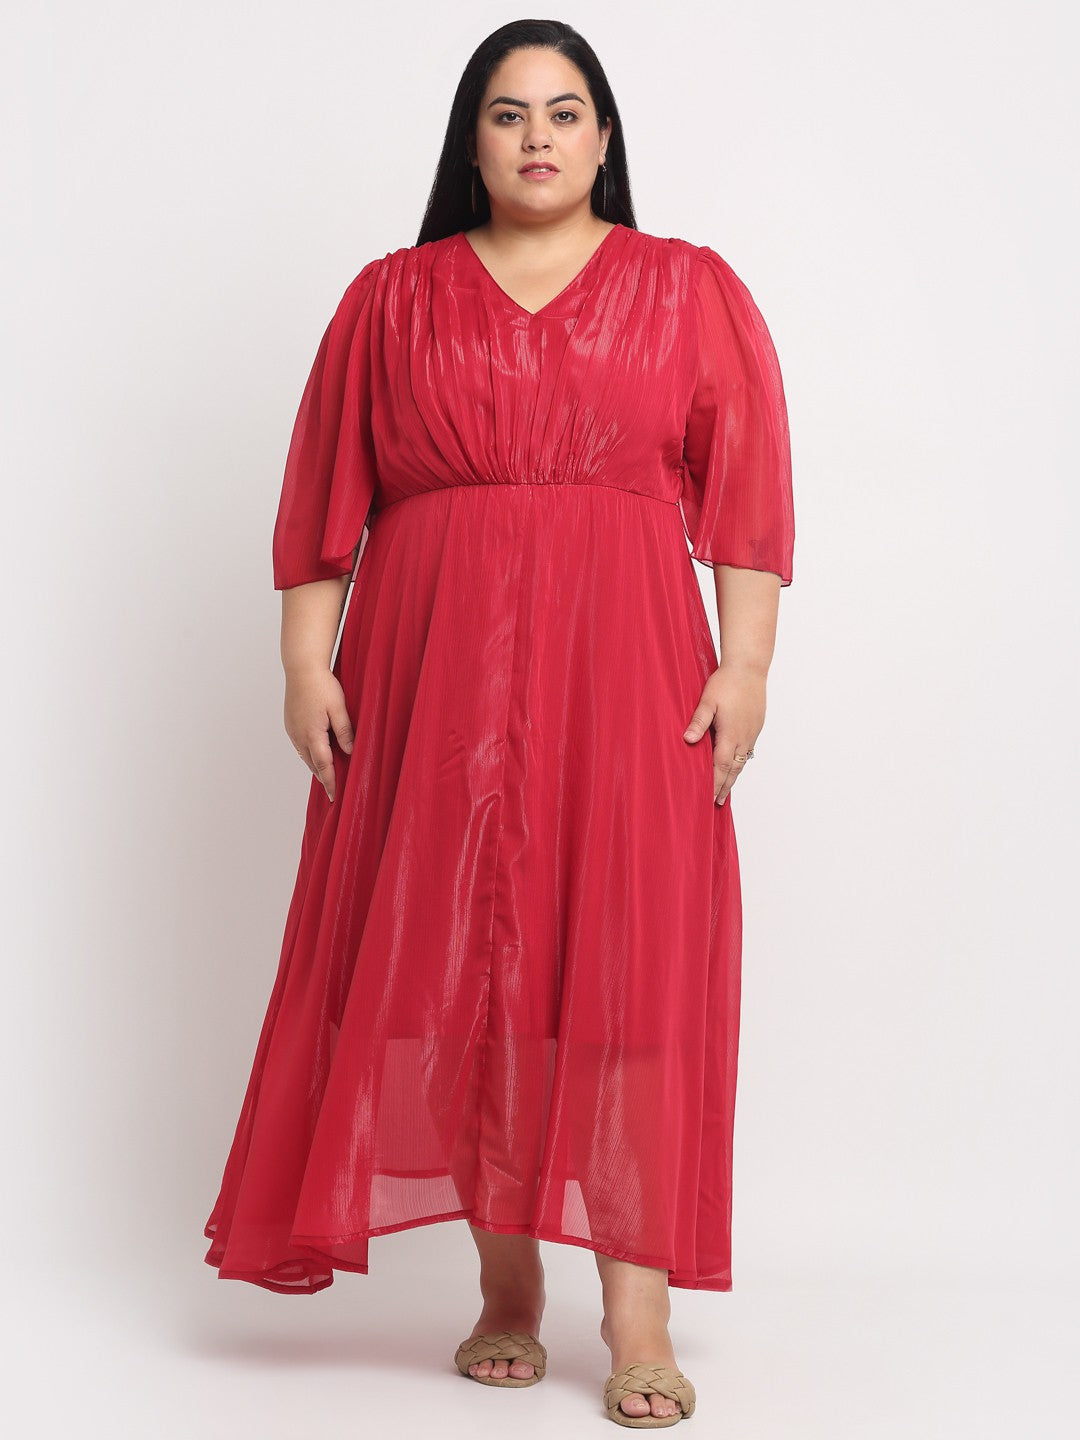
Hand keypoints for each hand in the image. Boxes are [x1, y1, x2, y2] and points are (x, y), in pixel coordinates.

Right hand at [284, 668, 354, 802]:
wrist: (301, 668)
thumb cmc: (322, 685)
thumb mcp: (339, 708)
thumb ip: (345, 731)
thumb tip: (350, 752)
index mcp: (312, 734)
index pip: (323, 766)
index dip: (330, 782)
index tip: (333, 796)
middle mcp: (299, 735)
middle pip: (312, 764)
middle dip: (323, 777)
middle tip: (334, 790)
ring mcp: (292, 730)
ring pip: (305, 756)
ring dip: (316, 766)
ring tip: (327, 776)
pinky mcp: (290, 724)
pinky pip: (300, 746)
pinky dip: (309, 754)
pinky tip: (317, 754)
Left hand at [682, 663, 765, 805]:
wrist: (750, 667)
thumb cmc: (727, 682)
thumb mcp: (707, 701)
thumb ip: (698, 721)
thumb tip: (688, 740)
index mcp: (730, 734)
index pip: (721, 766)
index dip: (714, 783)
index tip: (709, 798)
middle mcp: (744, 736)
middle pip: (734, 769)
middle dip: (725, 786)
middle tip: (718, 802)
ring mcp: (752, 732)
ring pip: (742, 760)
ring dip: (734, 776)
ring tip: (727, 789)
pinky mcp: (756, 726)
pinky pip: (747, 750)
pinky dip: (740, 762)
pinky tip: (736, 764)